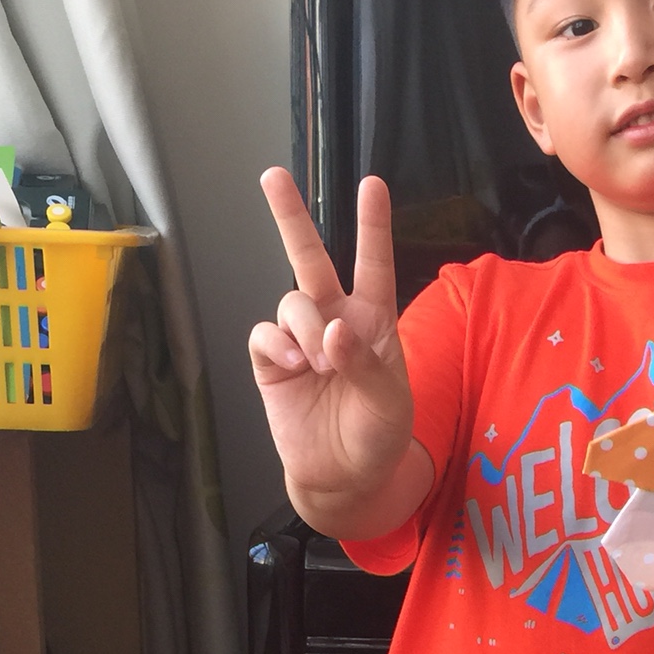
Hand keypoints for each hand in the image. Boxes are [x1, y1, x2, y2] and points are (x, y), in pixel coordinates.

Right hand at [249, 169, 419, 530]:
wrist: (344, 478)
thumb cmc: (378, 436)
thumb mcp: (389, 403)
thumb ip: (365, 362)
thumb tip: (333, 329)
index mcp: (374, 322)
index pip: (374, 265)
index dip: (372, 226)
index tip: (372, 184)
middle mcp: (335, 322)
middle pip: (311, 259)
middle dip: (290, 217)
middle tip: (272, 176)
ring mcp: (300, 341)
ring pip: (290, 302)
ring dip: (302, 327)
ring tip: (317, 363)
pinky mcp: (272, 364)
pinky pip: (265, 335)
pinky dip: (277, 346)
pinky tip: (294, 366)